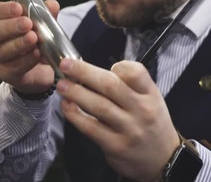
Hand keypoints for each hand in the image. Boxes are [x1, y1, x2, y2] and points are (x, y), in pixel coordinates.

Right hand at [0, 0, 59, 93]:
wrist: (38, 70)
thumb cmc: (33, 43)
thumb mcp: (41, 26)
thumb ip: (45, 14)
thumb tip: (52, 5)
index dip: (5, 9)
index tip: (19, 8)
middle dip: (10, 27)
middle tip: (28, 23)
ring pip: (2, 51)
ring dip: (19, 44)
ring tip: (33, 38)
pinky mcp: (5, 74)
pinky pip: (14, 67)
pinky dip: (26, 60)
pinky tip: (36, 54)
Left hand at [56, 59, 179, 181]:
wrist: (163, 159)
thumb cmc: (150, 123)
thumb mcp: (150, 100)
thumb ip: (128, 85)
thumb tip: (91, 71)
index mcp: (150, 95)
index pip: (136, 73)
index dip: (118, 66)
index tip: (106, 65)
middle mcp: (142, 110)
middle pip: (110, 85)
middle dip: (84, 72)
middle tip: (66, 65)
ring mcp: (129, 129)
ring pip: (99, 106)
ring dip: (76, 93)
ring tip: (61, 85)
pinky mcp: (115, 146)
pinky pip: (91, 128)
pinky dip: (75, 116)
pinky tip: (66, 106)